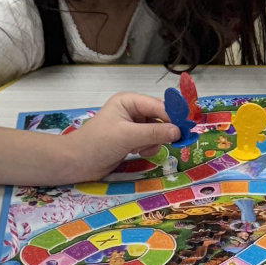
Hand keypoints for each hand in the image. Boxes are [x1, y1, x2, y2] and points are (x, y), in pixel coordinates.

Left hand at [66, 93, 182, 180]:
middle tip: (175, 141)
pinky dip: (148, 148)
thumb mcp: (127, 136)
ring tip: (140, 149)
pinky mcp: (132, 140)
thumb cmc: (97, 143)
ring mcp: (132, 125)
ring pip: (158, 131)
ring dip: (154, 141)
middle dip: (164, 131)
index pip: (158, 106)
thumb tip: (178, 132)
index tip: (188, 128)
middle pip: (160, 118)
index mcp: (129, 101)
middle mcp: (132, 110)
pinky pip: (151, 141)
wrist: (76, 163)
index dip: (174, 116)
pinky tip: (138, 153)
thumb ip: (154, 133)